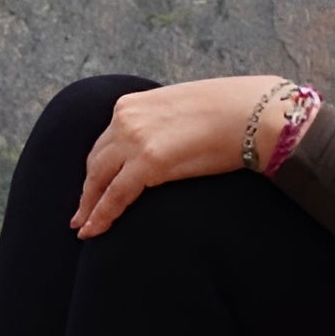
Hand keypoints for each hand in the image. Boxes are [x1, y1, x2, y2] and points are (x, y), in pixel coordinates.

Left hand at [71, 76, 293, 237]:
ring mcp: (134, 140)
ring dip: (89, 206)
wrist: (253, 113)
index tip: (91, 183)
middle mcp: (125, 118)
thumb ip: (160, 125)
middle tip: (80, 212)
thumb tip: (160, 147)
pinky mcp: (147, 163)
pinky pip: (115, 196)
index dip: (97, 166)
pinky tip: (93, 231)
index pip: (105, 141)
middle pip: (96, 160)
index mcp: (132, 104)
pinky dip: (100, 216)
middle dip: (88, 188)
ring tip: (84, 227)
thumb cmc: (229, 112)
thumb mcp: (180, 110)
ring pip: (98, 180)